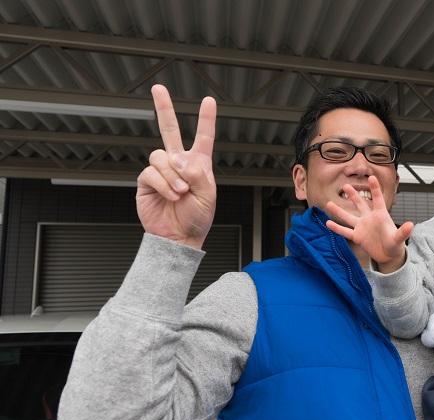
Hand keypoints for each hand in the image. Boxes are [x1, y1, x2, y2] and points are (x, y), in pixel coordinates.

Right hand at [136, 84, 216, 248]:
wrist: (179, 238)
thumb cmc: (197, 218)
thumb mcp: (208, 196)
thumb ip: (198, 174)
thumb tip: (180, 159)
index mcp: (198, 164)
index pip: (203, 137)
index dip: (206, 119)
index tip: (209, 101)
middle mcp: (178, 164)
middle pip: (168, 130)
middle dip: (164, 108)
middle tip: (158, 88)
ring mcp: (161, 171)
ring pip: (160, 156)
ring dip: (172, 175)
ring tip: (180, 192)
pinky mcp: (146, 182)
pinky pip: (151, 172)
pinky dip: (163, 184)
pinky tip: (170, 196)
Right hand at [325, 175, 412, 272]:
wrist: (388, 254)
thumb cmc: (395, 244)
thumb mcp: (399, 238)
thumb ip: (403, 231)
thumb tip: (411, 225)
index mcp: (381, 215)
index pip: (378, 199)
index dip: (375, 189)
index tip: (371, 177)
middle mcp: (369, 218)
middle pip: (360, 204)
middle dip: (353, 195)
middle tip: (346, 185)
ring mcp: (362, 227)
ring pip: (348, 217)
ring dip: (339, 210)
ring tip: (329, 203)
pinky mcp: (357, 236)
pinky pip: (345, 231)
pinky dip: (336, 228)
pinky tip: (327, 223)